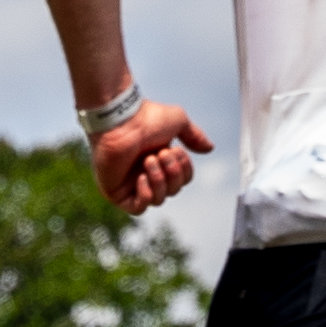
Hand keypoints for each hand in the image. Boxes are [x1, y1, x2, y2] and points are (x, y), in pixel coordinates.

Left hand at [90, 101, 213, 215]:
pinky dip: (145, 195)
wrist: (121, 119)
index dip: (184, 169)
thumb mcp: (178, 121)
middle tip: (160, 153)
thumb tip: (210, 148)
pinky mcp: (115, 192)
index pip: (182, 180)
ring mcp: (130, 184)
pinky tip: (141, 177)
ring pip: (158, 200)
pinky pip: (138, 209)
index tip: (176, 151)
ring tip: (148, 160)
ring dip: (159, 180)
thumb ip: (193, 136)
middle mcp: (146, 173)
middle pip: (173, 191)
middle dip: (172, 172)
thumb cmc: (146, 117)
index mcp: (160, 160)